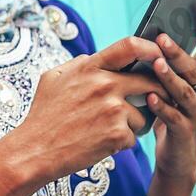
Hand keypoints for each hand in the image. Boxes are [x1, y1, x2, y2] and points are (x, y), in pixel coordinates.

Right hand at [2, 36, 169, 184]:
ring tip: (108, 129)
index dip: (152, 48)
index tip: (160, 55)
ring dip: (133, 123)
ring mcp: (112, 110)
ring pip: (144, 113)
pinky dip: (122, 142)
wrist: (35, 149)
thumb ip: (77, 65)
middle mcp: (105, 85)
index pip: (131, 46)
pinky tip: (102, 143)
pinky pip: (134, 136)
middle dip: (157, 92)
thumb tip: (93, 59)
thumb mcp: (53, 78)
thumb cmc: (43, 114)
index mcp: (89, 67)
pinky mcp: (117, 134)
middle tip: (151, 101)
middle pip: (150, 82)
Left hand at [145, 14, 195, 188]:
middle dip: (178, 53)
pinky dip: (162, 106)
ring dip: (169, 77)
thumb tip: (147, 37)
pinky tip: (150, 97)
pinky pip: (173, 117)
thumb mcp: (169, 87)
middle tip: (162, 38)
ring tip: (156, 64)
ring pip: (184, 92)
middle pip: (194, 70)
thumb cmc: (168, 114)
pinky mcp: (185, 132)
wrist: (176, 157)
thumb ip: (164, 66)